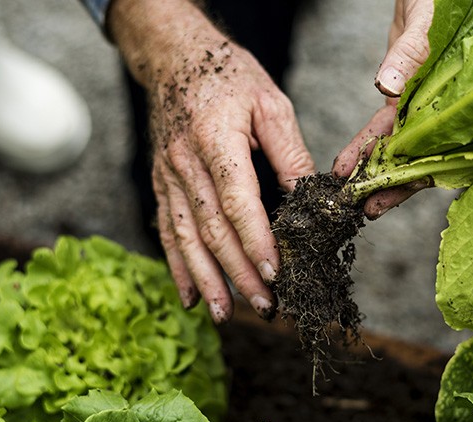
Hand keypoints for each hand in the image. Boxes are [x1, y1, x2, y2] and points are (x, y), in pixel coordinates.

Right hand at [109, 0, 313, 323]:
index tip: (276, 273)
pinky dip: (178, 266)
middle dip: (239, 272)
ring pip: (185, 238)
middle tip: (265, 305)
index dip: (256, 241)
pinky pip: (167, 230)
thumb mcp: (271, 103)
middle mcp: (185, 162)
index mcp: (216, 139)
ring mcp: (167, 176)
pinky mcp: (161, 184)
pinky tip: (190, 296)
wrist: (173, 56)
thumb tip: (311, 198)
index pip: (237, 201)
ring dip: (207, 280)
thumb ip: (290, 153)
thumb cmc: (229, 75)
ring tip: (225, 314)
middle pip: (212, 229)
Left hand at [333, 0, 433, 218]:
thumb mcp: (426, 22)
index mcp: (458, 98)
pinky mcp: (406, 98)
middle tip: (365, 208)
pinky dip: (368, 147)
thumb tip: (387, 86)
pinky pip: (387, 128)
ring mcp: (425, 106)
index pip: (437, 147)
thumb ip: (410, 53)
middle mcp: (442, 109)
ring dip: (375, 172)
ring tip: (351, 195)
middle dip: (390, 185)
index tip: (384, 194)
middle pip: (419, 157)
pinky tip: (349, 165)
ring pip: (401, 148)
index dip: (410, 174)